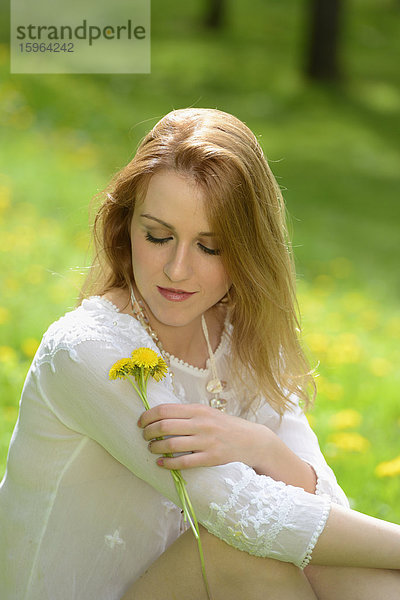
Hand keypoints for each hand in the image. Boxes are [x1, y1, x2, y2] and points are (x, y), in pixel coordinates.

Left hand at [137, 403, 272, 470]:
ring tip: (152, 449)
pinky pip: (183, 462)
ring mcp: (206, 442)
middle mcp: (201, 424)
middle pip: (164, 426)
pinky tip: (161, 464)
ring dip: (155, 448)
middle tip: (144, 436)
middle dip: (148, 432)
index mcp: (198, 409)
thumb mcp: (207, 413)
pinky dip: (168, 464)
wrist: (250, 440)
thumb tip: (159, 416)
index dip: (148, 416)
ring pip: (170, 444)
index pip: (165, 410)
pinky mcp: (210, 458)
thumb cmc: (224, 426)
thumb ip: (186, 414)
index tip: (141, 422)